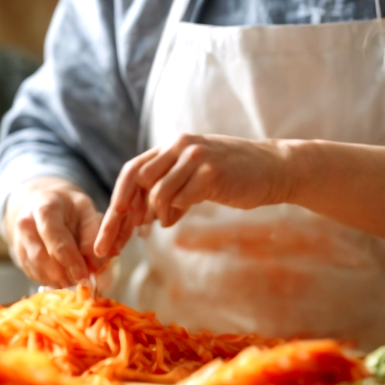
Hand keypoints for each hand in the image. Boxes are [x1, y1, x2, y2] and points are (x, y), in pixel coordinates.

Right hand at [4, 176, 105, 286]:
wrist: (45, 204)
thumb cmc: (69, 207)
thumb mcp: (87, 210)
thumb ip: (92, 235)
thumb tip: (93, 265)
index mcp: (44, 209)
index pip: (55, 240)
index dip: (71, 261)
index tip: (85, 277)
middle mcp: (25, 225)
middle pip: (41, 258)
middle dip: (64, 275)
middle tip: (83, 282)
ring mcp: (19, 241)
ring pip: (37, 270)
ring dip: (59, 281)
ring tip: (76, 279)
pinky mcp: (19, 257)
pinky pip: (35, 275)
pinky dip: (52, 282)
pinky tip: (65, 277)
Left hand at [94, 134, 295, 258]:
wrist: (275, 168)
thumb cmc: (233, 175)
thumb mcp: (195, 176)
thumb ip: (169, 188)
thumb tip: (141, 218)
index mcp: (171, 147)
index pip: (132, 170)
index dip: (118, 199)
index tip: (110, 227)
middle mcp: (179, 147)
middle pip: (136, 180)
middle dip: (125, 214)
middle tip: (126, 237)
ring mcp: (196, 157)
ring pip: (157, 192)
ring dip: (155, 214)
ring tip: (164, 223)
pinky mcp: (212, 173)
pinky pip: (180, 198)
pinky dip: (173, 214)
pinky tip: (174, 221)